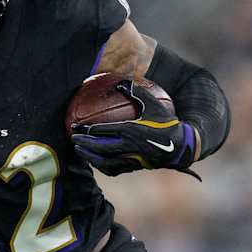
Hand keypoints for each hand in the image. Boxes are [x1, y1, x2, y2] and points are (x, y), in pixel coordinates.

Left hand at [73, 81, 198, 176]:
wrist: (179, 146)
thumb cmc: (166, 122)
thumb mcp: (153, 104)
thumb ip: (136, 92)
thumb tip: (121, 82)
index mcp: (130, 130)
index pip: (101, 130)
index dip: (85, 128)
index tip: (75, 125)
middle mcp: (128, 146)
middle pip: (99, 146)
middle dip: (84, 143)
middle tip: (72, 138)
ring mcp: (130, 159)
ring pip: (104, 160)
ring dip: (89, 156)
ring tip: (79, 151)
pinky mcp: (133, 167)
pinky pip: (112, 169)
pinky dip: (100, 165)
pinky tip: (94, 161)